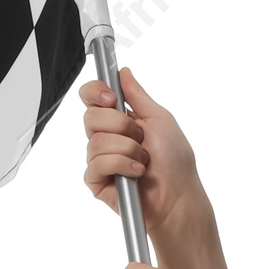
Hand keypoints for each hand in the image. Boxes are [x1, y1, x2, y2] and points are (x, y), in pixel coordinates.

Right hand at [79, 66, 210, 245]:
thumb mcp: (160, 119)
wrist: (178, 196)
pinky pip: (96, 164)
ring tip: (142, 161)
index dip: (96, 93)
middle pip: (90, 116)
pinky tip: (135, 173)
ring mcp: (100, 159)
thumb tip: (124, 72)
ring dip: (127, 150)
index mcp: (119, 119)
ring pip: (96, 141)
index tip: (111, 98)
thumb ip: (137, 95)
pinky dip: (121, 166)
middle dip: (120, 125)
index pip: (92, 97)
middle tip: (139, 137)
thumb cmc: (175, 162)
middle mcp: (107, 137)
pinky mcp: (96, 180)